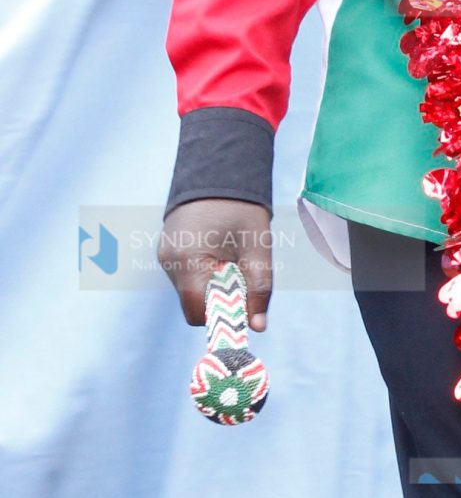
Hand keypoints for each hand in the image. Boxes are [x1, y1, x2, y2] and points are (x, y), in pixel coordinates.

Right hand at [158, 198, 273, 330]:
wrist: (220, 170)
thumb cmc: (242, 209)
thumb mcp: (257, 249)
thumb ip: (258, 289)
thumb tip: (257, 327)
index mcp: (186, 261)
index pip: (196, 312)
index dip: (220, 317)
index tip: (243, 308)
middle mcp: (167, 261)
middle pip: (193, 302)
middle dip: (218, 298)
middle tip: (240, 274)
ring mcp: (163, 254)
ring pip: (190, 289)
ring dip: (212, 283)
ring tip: (229, 256)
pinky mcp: (167, 248)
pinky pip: (186, 274)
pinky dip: (203, 271)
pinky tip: (218, 249)